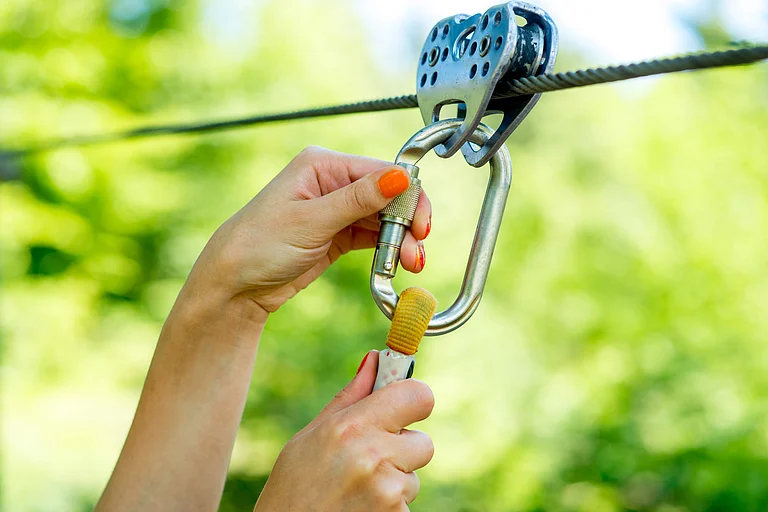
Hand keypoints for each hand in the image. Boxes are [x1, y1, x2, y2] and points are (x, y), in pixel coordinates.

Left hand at [193, 146, 431, 313]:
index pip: (380, 171)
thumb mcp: (311, 221)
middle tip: (415, 251)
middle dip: (406, 222)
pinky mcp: (338, 233)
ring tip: (407, 263)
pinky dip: (387, 248)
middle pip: (388, 195)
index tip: (421, 224)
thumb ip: (358, 199)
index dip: (407, 196)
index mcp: (322, 165)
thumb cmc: (259, 245)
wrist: (235, 284)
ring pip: (384, 218)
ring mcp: (336, 208)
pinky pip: (374, 236)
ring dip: (400, 239)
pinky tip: (395, 262)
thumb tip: (400, 175)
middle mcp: (332, 182)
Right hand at [254, 351, 434, 511]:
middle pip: (423, 442)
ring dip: (394, 482)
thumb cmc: (292, 487)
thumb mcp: (311, 436)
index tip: (405, 407)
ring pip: (413, 478)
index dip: (415, 399)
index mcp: (352, 427)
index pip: (418, 396)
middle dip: (402, 450)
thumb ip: (351, 397)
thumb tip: (375, 358)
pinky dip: (390, 508)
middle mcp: (373, 456)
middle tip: (368, 461)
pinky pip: (407, 506)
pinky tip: (359, 509)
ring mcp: (387, 493)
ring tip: (355, 491)